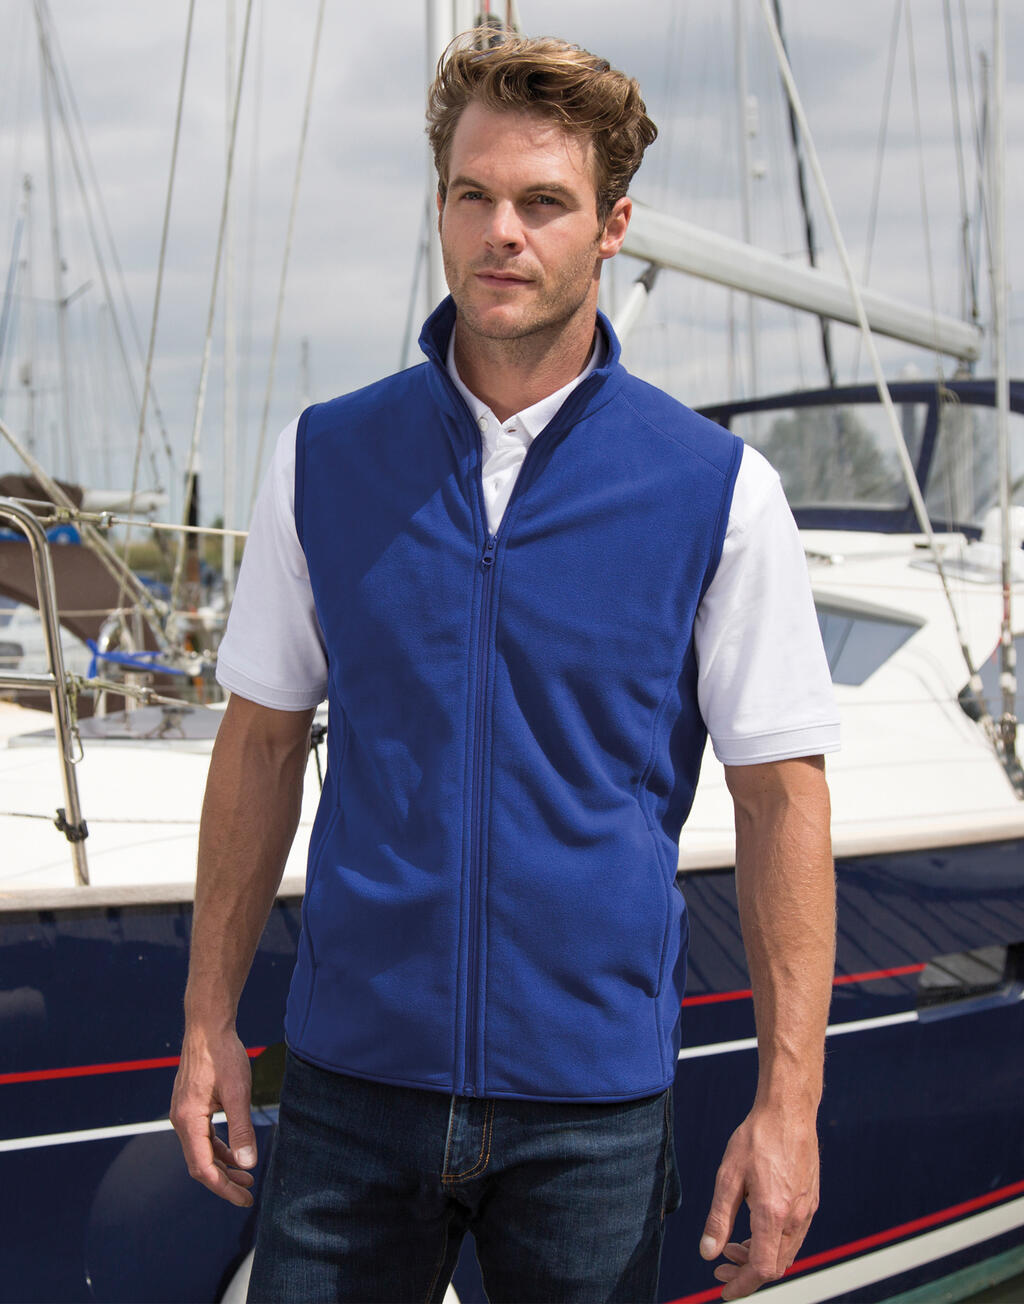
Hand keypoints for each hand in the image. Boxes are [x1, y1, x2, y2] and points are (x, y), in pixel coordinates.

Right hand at [170, 1026, 257, 1206]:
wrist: (207, 1026)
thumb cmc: (223, 1055)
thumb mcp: (238, 1093)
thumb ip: (241, 1130)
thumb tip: (248, 1164)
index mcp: (189, 1121)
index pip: (203, 1167)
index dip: (223, 1187)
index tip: (245, 1198)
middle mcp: (181, 1121)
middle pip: (200, 1164)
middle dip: (224, 1181)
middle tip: (248, 1194)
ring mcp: (184, 1113)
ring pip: (201, 1151)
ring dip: (222, 1166)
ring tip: (246, 1176)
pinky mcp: (191, 1106)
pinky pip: (203, 1136)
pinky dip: (218, 1148)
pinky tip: (235, 1153)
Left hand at [699, 1103, 819, 1298]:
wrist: (789, 1112)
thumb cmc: (756, 1138)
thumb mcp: (728, 1176)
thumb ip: (719, 1218)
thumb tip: (707, 1253)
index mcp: (773, 1214)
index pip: (761, 1268)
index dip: (742, 1285)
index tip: (723, 1289)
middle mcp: (796, 1218)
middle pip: (774, 1265)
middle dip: (746, 1271)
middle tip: (720, 1264)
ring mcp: (807, 1210)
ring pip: (785, 1252)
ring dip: (759, 1256)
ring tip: (733, 1245)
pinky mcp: (811, 1201)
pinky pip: (794, 1236)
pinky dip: (773, 1242)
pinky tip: (755, 1228)